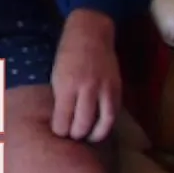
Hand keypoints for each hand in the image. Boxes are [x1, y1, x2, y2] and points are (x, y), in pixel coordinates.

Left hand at [51, 9, 119, 142]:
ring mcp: (104, 88)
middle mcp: (86, 88)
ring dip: (95, 134)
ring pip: (103, 122)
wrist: (90, 34)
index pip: (63, 117)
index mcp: (66, 84)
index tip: (58, 133)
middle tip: (72, 138)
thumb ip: (61, 96)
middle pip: (83, 123)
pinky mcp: (117, 88)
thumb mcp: (56, 74)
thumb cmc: (67, 54)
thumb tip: (61, 118)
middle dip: (76, 134)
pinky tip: (101, 127)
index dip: (60, 130)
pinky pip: (114, 112)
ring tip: (88, 138)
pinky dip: (108, 123)